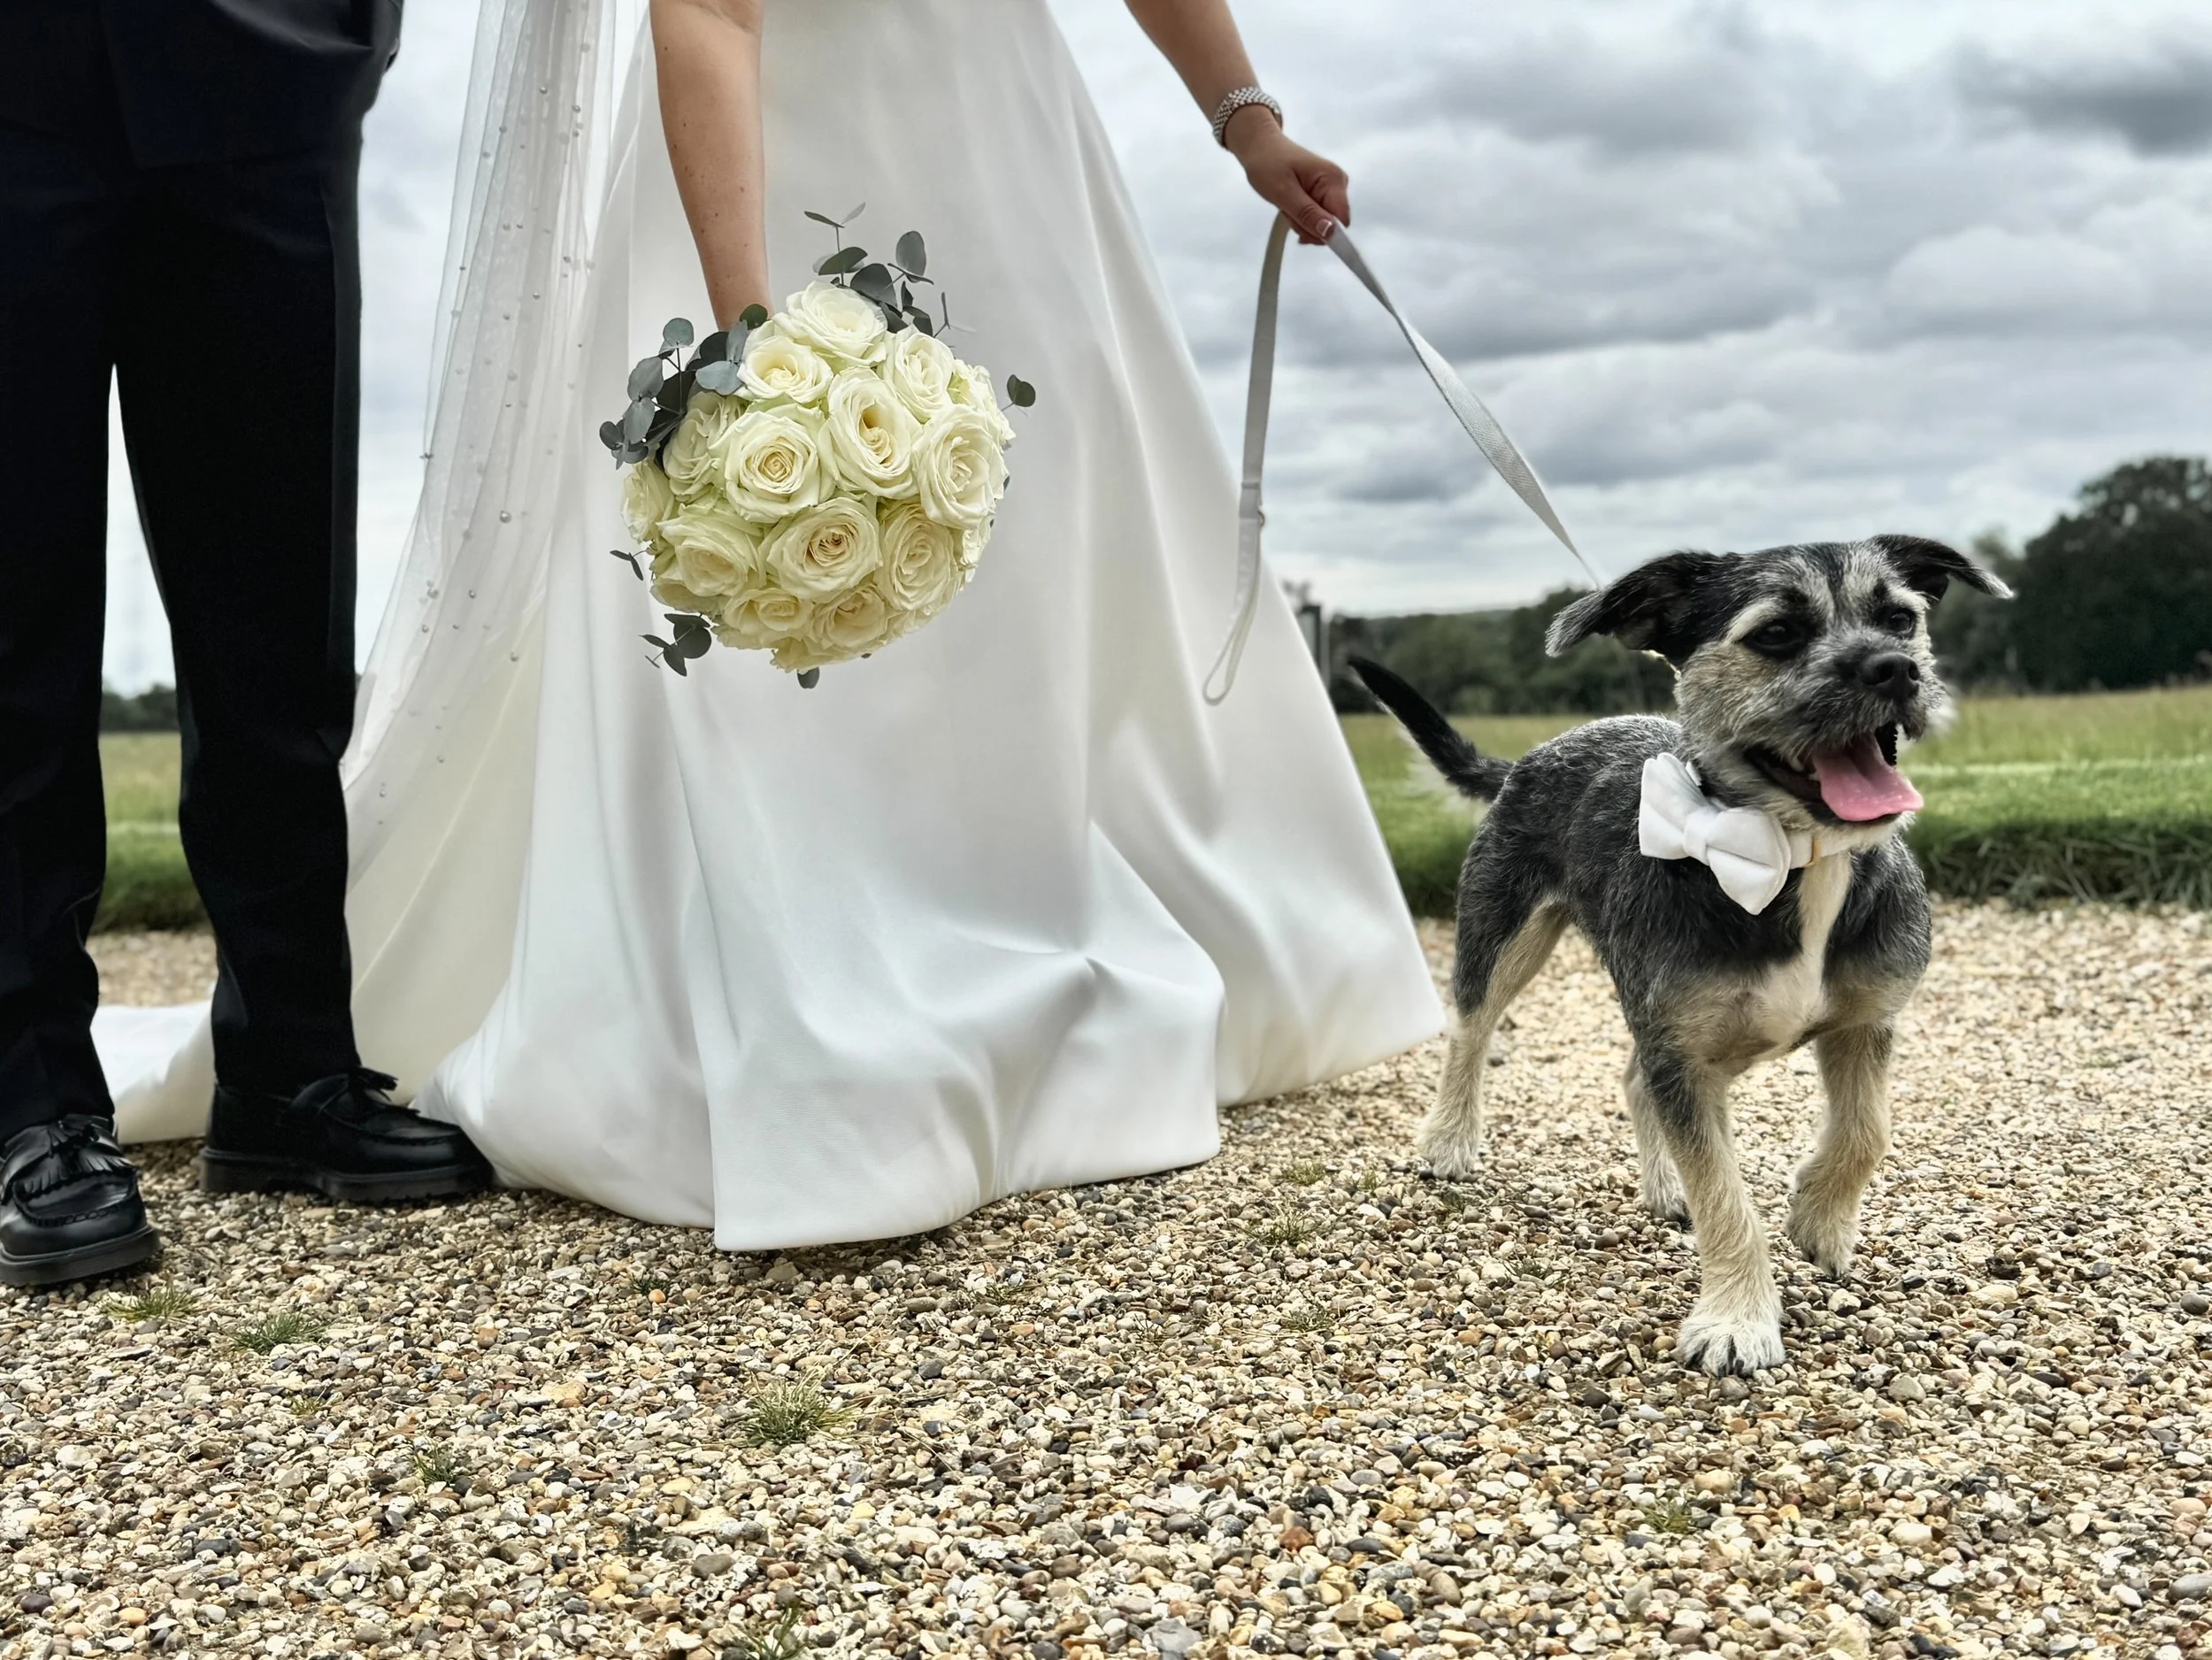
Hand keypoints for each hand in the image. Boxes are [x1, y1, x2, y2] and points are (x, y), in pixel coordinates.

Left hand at [1225, 112, 1349, 244]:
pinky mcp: (1322, 194)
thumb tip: (1331, 233)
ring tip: (1286, 204)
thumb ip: (1308, 215)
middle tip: (1287, 210)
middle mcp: (1337, 183)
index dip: (1326, 233)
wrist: (1260, 147)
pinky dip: (1300, 217)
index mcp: (1333, 179)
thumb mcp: (1284, 193)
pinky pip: (1316, 218)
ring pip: (1322, 225)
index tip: (1302, 234)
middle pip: (1332, 225)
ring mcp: (1331, 189)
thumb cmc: (1268, 163)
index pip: (1342, 220)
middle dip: (1307, 226)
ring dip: (1301, 222)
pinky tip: (1290, 205)